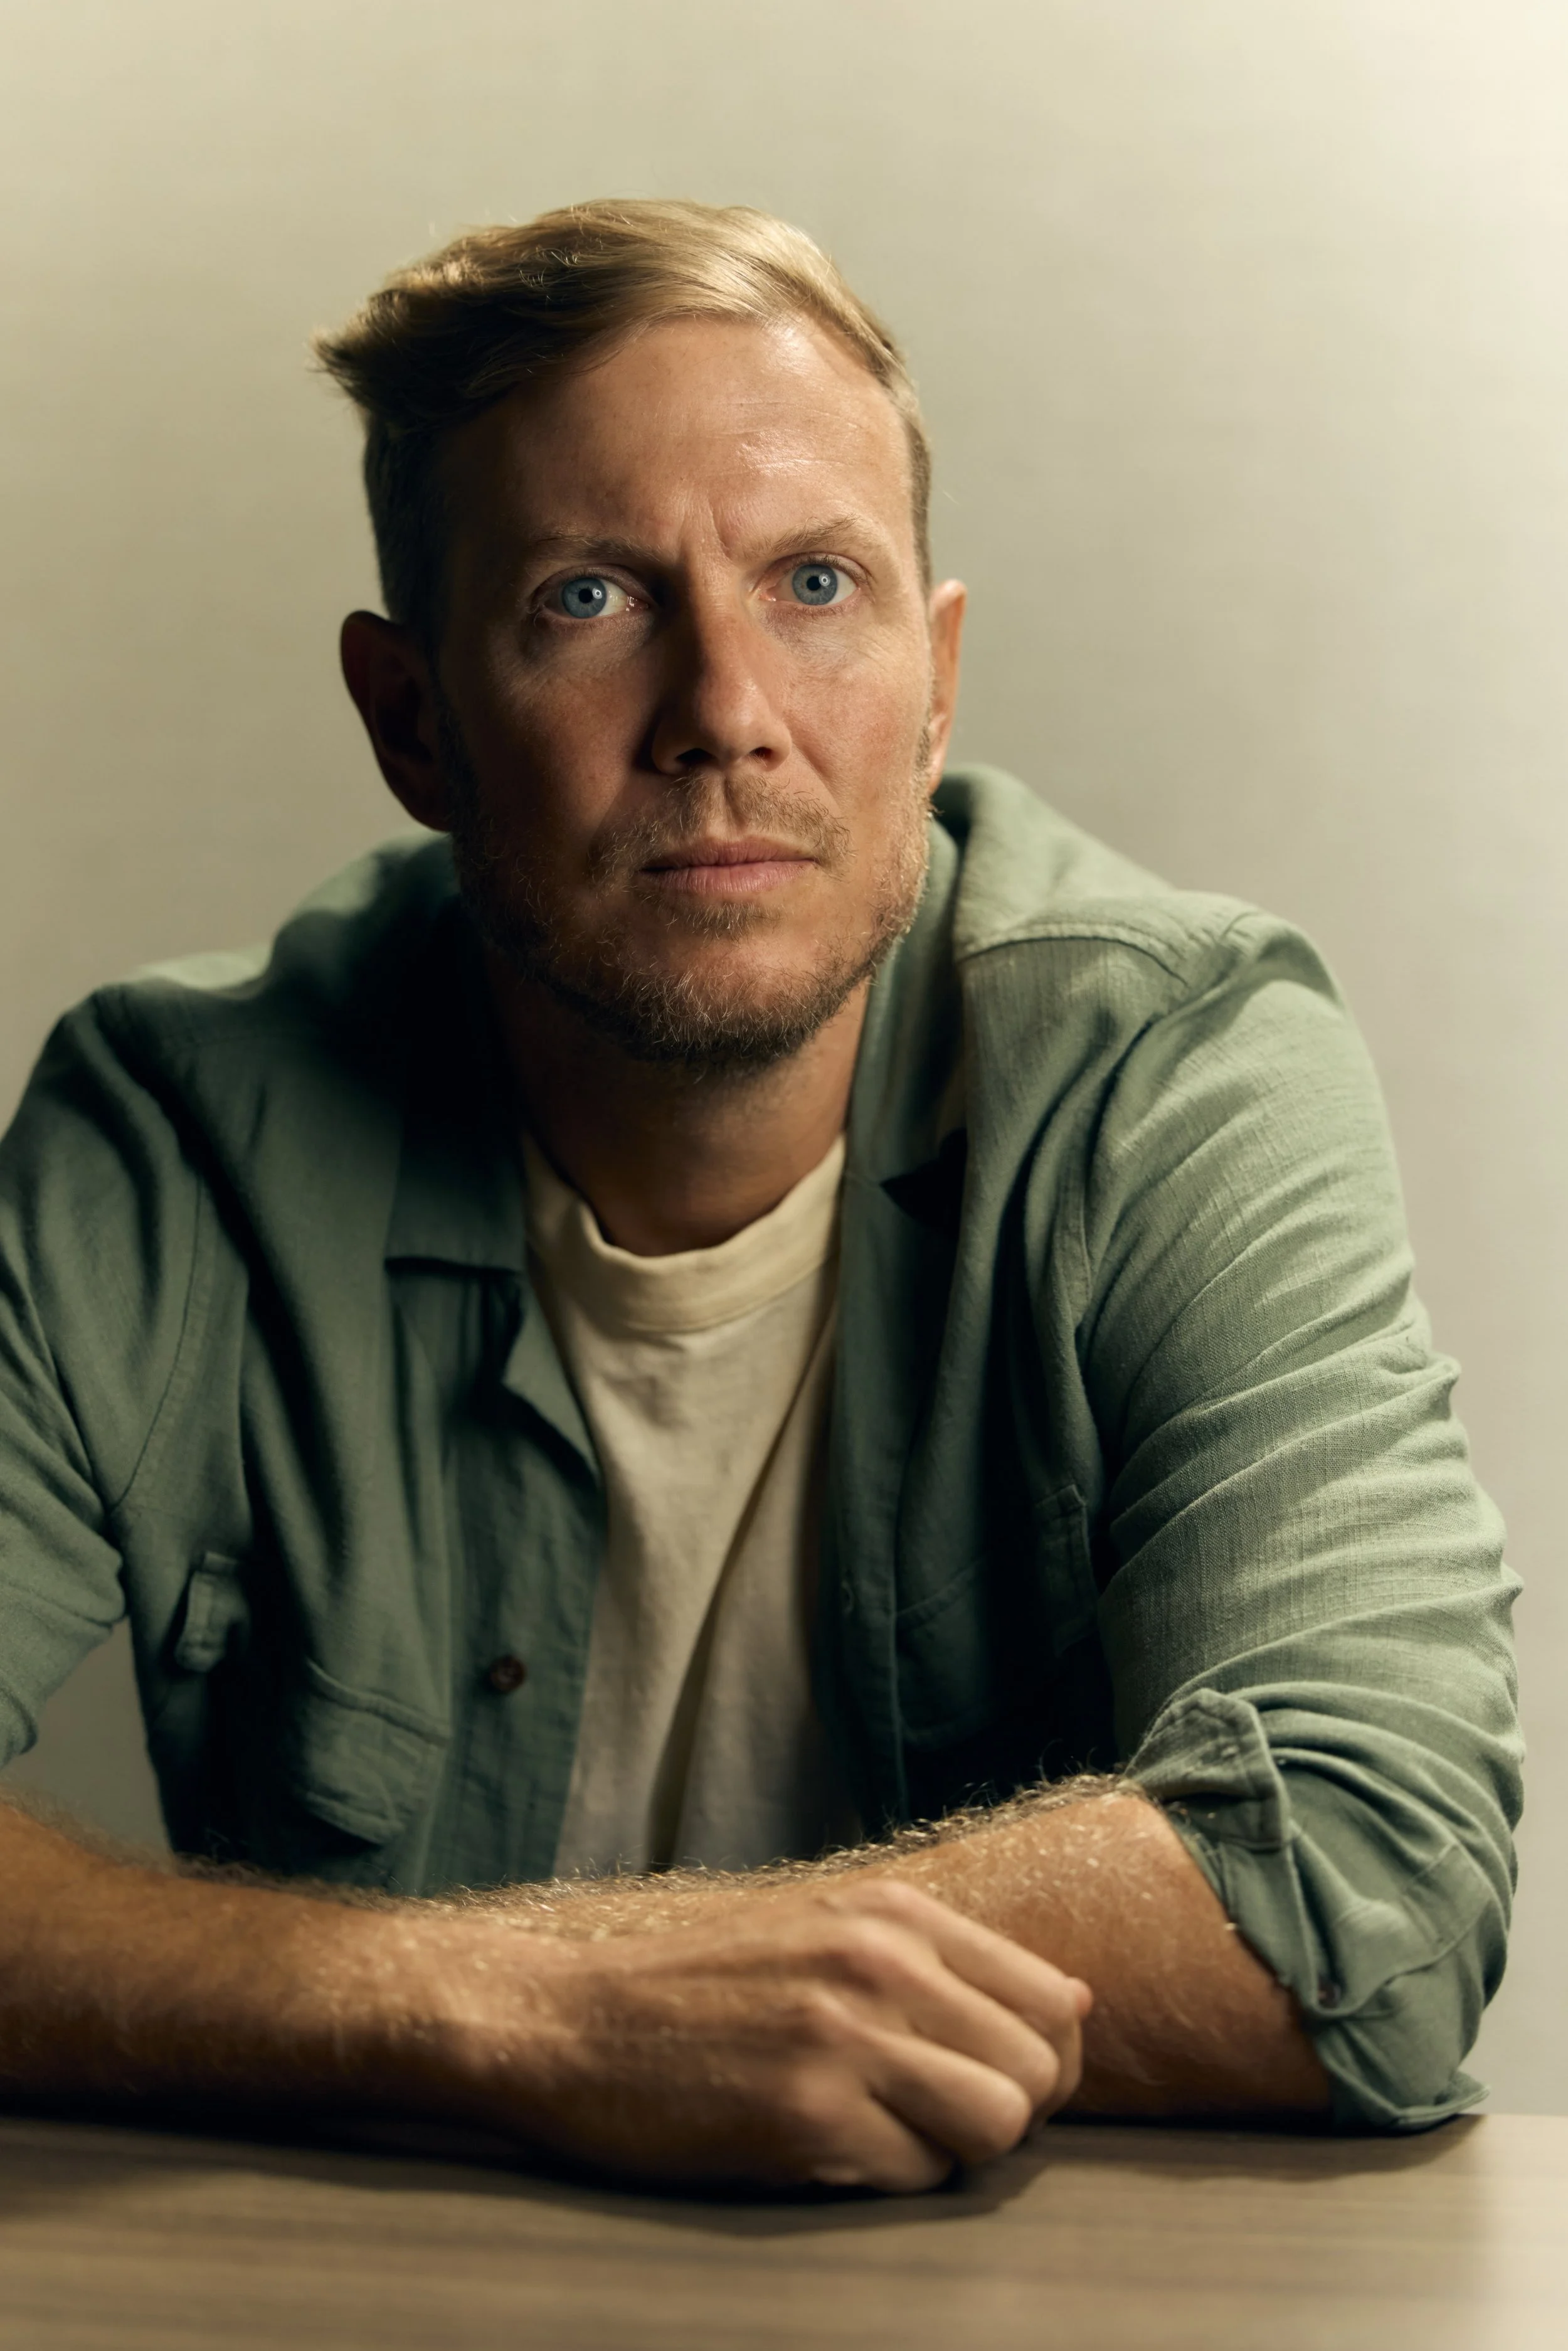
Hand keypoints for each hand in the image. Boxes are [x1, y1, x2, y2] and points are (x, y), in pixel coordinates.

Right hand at [443, 1878, 1090, 2191]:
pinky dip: (888, 2182)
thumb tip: (1075, 2004)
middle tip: (936, 2125)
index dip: (1047, 2063)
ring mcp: (845, 2035)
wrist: (571, 2025)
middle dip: (1008, 2116)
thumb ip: (942, 1960)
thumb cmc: (703, 1993)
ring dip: (956, 2152)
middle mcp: (881, 1960)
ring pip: (998, 2125)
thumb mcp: (827, 1933)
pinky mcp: (807, 2114)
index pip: (1052, 1999)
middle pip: (1041, 2070)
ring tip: (888, 2138)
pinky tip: (827, 2153)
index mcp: (892, 1913)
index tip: (998, 2086)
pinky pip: (918, 2177)